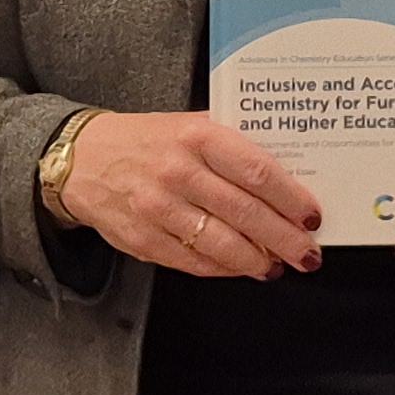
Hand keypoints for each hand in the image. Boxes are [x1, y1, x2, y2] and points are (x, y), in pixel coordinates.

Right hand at [61, 110, 321, 278]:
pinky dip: (225, 269)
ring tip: (277, 265)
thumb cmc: (148, 141)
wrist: (82, 159)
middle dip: (285, 239)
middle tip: (308, 254)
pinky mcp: (143, 240)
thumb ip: (234, 146)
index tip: (312, 216)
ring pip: (222, 245)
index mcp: (197, 136)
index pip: (258, 170)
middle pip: (246, 213)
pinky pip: (195, 262)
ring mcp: (158, 209)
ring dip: (257, 261)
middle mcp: (178, 172)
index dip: (291, 199)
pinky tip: (242, 266)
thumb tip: (289, 179)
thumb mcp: (190, 125)